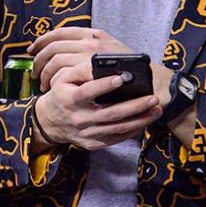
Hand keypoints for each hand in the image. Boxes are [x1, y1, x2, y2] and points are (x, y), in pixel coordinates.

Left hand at [29, 26, 133, 90]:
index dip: (42, 40)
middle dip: (38, 59)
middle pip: (52, 46)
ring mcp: (89, 55)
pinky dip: (54, 81)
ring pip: (54, 60)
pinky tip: (54, 88)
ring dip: (45, 73)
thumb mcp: (110, 51)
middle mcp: (90, 40)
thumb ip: (91, 50)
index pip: (60, 32)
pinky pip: (62, 74)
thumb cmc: (130, 71)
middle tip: (34, 71)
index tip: (33, 49)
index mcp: (94, 33)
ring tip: (43, 83)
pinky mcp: (89, 70)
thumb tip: (70, 53)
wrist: (149, 82)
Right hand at [33, 59, 160, 150]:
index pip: (88, 92)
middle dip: (134, 106)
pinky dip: (133, 130)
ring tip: (156, 109)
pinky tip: (145, 120)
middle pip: (110, 113)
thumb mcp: (63, 79)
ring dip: (140, 119)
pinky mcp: (94, 143)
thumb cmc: (61, 95)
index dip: (104, 85)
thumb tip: (101, 63)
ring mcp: (87, 134)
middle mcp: (79, 119)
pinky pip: (116, 138)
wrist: (49, 123)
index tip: (122, 77)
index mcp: (70, 99)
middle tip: (153, 97)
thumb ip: (81, 70)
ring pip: (118, 128)